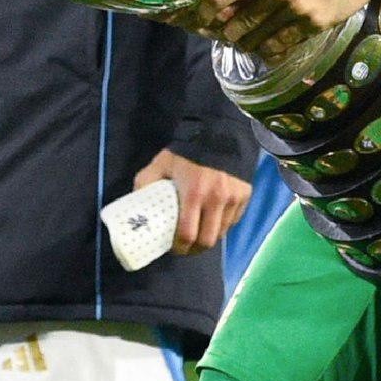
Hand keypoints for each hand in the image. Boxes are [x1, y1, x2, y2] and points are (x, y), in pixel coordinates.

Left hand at [134, 149, 250, 255]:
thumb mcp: (160, 164)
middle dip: (195, 249)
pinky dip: (223, 224)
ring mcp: (233, 197)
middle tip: (187, 247)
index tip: (173, 248)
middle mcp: (216, 199)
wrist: (218, 132)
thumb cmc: (185, 152)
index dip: (179, 247)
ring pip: (222, 232)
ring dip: (209, 237)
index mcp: (193, 193)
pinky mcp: (245, 194)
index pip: (187, 234)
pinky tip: (213, 219)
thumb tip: (135, 206)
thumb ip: (145, 184)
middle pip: (208, 240)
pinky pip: (234, 220)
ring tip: (199, 234)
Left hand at [177, 0, 378, 62]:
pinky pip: (285, 44)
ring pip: (260, 39)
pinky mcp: (314, 24)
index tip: (202, 18)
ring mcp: (296, 11)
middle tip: (227, 35)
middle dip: (229, 34)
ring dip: (250, 45)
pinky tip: (270, 51)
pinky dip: (273, 50)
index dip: (206, 11)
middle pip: (238, 25)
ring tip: (247, 44)